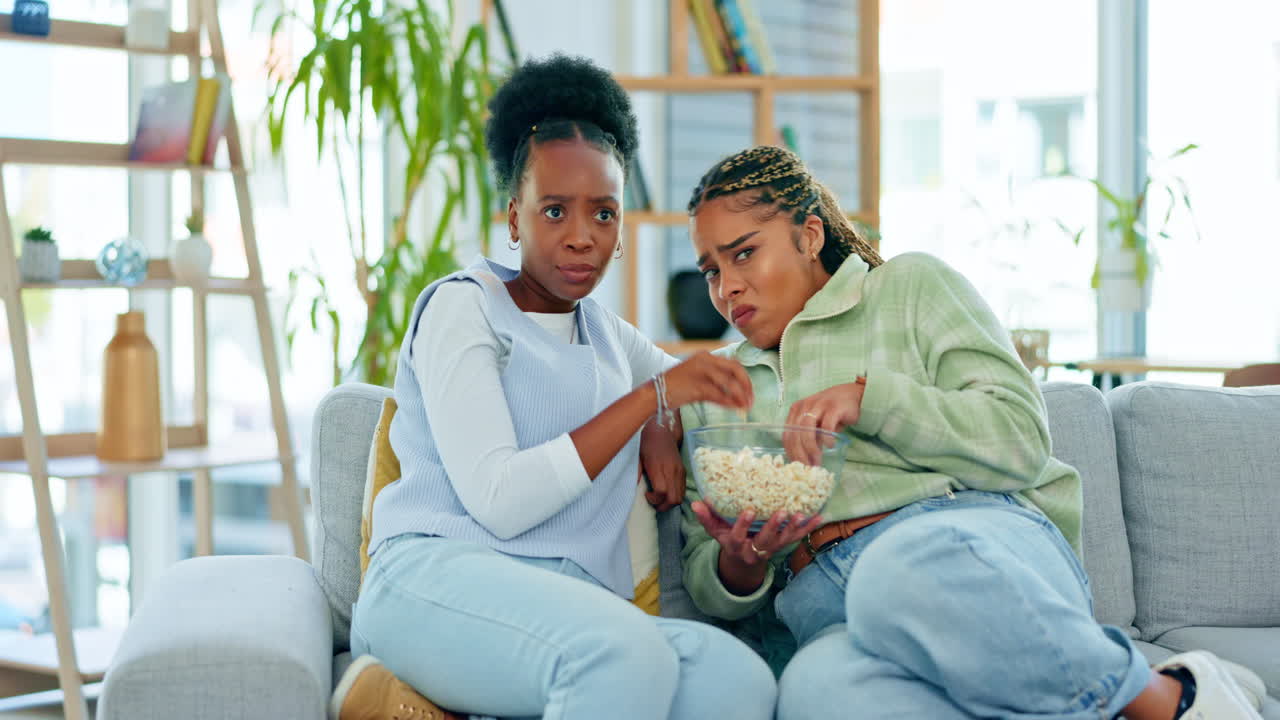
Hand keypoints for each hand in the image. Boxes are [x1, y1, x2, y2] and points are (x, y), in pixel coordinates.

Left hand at [639, 418, 684, 510]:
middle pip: (673, 499)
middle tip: (653, 503)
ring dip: (669, 503)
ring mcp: (679, 471)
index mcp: (658, 467)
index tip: (646, 495)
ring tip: (659, 498)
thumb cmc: (646, 444)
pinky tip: (665, 491)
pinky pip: (682, 490)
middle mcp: (671, 470)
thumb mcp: (636, 458)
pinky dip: (675, 496)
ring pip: (680, 497)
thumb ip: (636, 474)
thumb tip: (632, 490)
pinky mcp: (683, 472)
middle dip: (663, 506)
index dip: (654, 499)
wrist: (662, 432)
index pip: (662, 491)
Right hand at [661, 352, 752, 410]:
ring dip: (740, 396)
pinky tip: (734, 409)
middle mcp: (705, 360)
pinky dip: (728, 403)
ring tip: (745, 407)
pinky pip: (718, 394)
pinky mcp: (696, 386)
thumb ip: (715, 382)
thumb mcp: (697, 378)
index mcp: (705, 356)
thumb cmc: (675, 387)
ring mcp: (700, 372)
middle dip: (746, 385)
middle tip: (751, 400)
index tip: (750, 391)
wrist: (654, 392)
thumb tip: (735, 396)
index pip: (733, 363)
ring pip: (729, 383)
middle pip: (735, 369)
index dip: (745, 378)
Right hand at [690, 501, 822, 567]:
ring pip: (783, 540)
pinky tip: (820, 517)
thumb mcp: (715, 532)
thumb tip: (696, 502)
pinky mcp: (782, 546)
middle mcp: (755, 549)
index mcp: (736, 545)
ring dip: (793, 528)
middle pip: (765, 540)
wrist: (744, 562)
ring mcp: (770, 549)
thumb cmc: (729, 541)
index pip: (739, 536)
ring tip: (801, 514)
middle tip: (782, 512)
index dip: (744, 525)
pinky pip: (796, 538)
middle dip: (774, 527)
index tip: (749, 510)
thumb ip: (707, 518)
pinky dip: (808, 528)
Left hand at [785, 381, 865, 464]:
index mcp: (797, 410)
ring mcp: (818, 405)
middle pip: (795, 433)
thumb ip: (810, 437)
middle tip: (807, 467)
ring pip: (807, 429)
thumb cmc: (832, 412)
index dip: (790, 451)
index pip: (787, 433)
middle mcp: (805, 406)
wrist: (853, 395)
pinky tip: (830, 446)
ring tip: (817, 460)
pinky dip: (826, 438)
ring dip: (810, 448)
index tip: (796, 465)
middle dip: (800, 453)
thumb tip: (804, 458)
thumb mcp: (818, 424)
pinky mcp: (834, 407)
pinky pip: (826, 425)